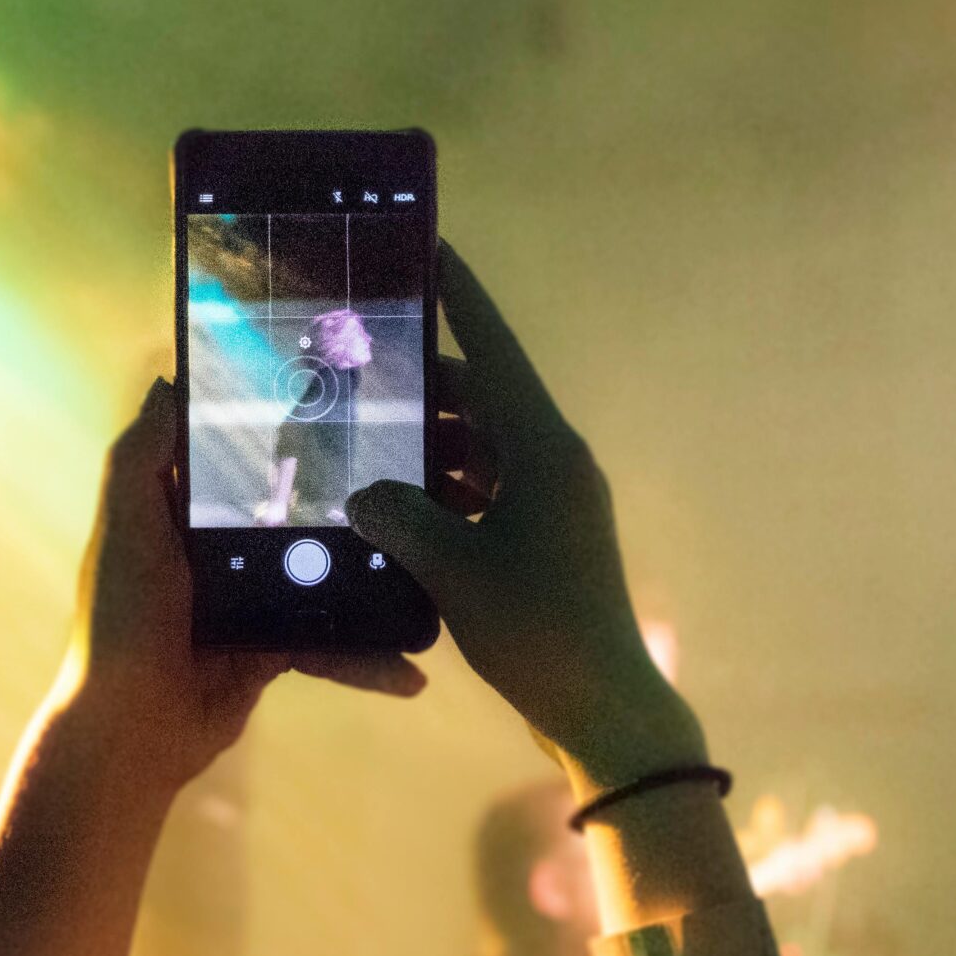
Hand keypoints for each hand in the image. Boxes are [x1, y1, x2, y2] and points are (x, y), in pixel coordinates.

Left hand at [63, 380, 423, 791]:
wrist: (132, 730)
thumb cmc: (121, 619)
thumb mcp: (125, 525)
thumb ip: (142, 456)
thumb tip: (168, 384)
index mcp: (183, 510)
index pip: (240, 453)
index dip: (288, 426)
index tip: (352, 399)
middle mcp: (221, 547)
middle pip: (300, 507)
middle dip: (358, 495)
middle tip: (426, 474)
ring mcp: (253, 598)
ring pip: (329, 573)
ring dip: (380, 574)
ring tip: (436, 562)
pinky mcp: (275, 648)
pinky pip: (333, 643)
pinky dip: (367, 659)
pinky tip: (410, 670)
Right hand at [347, 245, 700, 787]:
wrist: (602, 708)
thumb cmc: (537, 630)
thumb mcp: (453, 570)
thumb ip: (399, 517)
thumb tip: (362, 490)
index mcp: (543, 450)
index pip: (495, 351)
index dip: (461, 299)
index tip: (431, 246)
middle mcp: (553, 463)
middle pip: (480, 400)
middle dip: (419, 387)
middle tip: (353, 373)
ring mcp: (553, 504)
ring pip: (479, 450)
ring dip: (426, 446)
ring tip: (358, 441)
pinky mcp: (545, 542)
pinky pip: (485, 493)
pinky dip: (442, 492)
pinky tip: (391, 506)